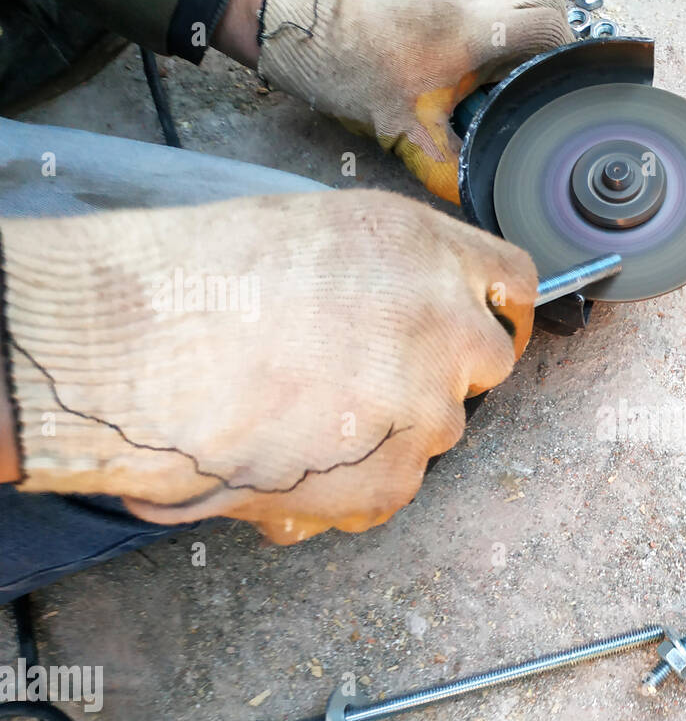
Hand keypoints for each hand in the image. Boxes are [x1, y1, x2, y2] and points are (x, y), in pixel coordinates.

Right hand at [0, 190, 536, 542]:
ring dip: (386, 430)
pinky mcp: (394, 479)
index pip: (513, 280)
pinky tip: (288, 454)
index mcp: (427, 251)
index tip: (483, 325)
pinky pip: (392, 486)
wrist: (138, 356)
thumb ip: (389, 269)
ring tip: (297, 416)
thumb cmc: (197, 285)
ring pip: (435, 430)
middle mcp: (446, 327)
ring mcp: (428, 409)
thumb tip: (415, 303)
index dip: (495, 307)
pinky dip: (350, 481)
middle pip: (484, 362)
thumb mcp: (312, 234)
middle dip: (440, 372)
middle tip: (368, 378)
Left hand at [253, 0, 572, 201]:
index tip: (548, 78)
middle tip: (523, 68)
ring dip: (518, 17)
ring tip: (494, 54)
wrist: (288, 16)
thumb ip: (445, 164)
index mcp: (471, 28)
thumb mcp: (399, 126)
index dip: (560, 54)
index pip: (550, 27)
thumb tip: (475, 197)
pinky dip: (486, 11)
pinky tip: (463, 40)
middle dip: (544, 32)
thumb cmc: (338, 63)